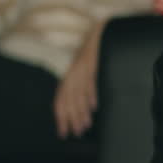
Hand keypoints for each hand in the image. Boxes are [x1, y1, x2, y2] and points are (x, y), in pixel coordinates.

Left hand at [53, 22, 103, 138]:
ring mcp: (81, 66)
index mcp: (69, 76)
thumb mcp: (86, 69)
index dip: (61, 117)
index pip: (61, 100)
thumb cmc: (95, 52)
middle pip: (68, 99)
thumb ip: (85, 86)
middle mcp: (72, 72)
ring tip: (85, 125)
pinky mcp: (91, 60)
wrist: (101, 30)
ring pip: (78, 92)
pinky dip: (91, 93)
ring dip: (81, 110)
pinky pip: (90, 79)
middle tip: (76, 133)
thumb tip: (88, 106)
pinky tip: (94, 105)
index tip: (63, 133)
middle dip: (71, 118)